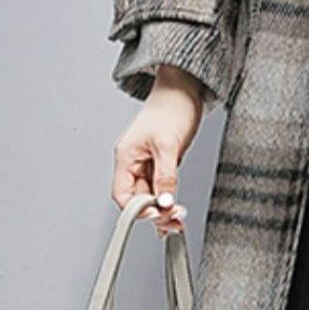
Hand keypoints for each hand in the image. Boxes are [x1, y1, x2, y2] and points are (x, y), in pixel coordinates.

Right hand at [110, 68, 204, 236]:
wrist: (185, 89)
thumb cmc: (172, 108)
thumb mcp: (168, 144)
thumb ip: (166, 176)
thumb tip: (165, 202)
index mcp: (126, 157)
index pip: (122, 194)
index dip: (137, 209)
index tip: (157, 214)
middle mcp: (133, 162)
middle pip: (137, 198)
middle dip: (155, 212)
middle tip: (175, 220)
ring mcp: (148, 163)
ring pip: (151, 196)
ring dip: (164, 209)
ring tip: (179, 220)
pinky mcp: (162, 163)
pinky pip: (161, 188)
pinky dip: (169, 200)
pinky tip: (176, 211)